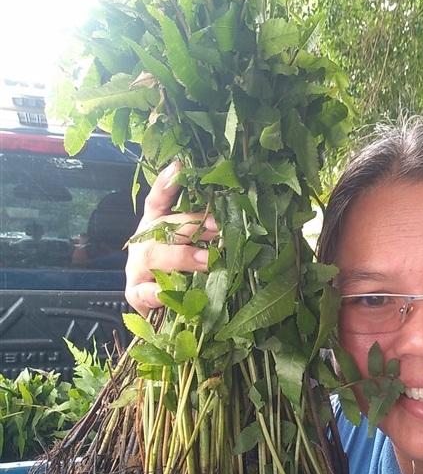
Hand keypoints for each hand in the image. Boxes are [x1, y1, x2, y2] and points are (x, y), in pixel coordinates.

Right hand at [125, 161, 218, 316]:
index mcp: (155, 226)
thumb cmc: (176, 273)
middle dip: (191, 225)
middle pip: (163, 226)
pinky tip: (168, 291)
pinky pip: (145, 291)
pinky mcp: (135, 293)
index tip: (179, 166)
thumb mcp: (189, 249)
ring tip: (207, 259)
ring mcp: (137, 267)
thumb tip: (236, 221)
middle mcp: (145, 242)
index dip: (166, 183)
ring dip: (183, 256)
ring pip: (157, 256)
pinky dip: (157, 291)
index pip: (158, 200)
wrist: (155, 307)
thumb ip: (204, 234)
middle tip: (216, 227)